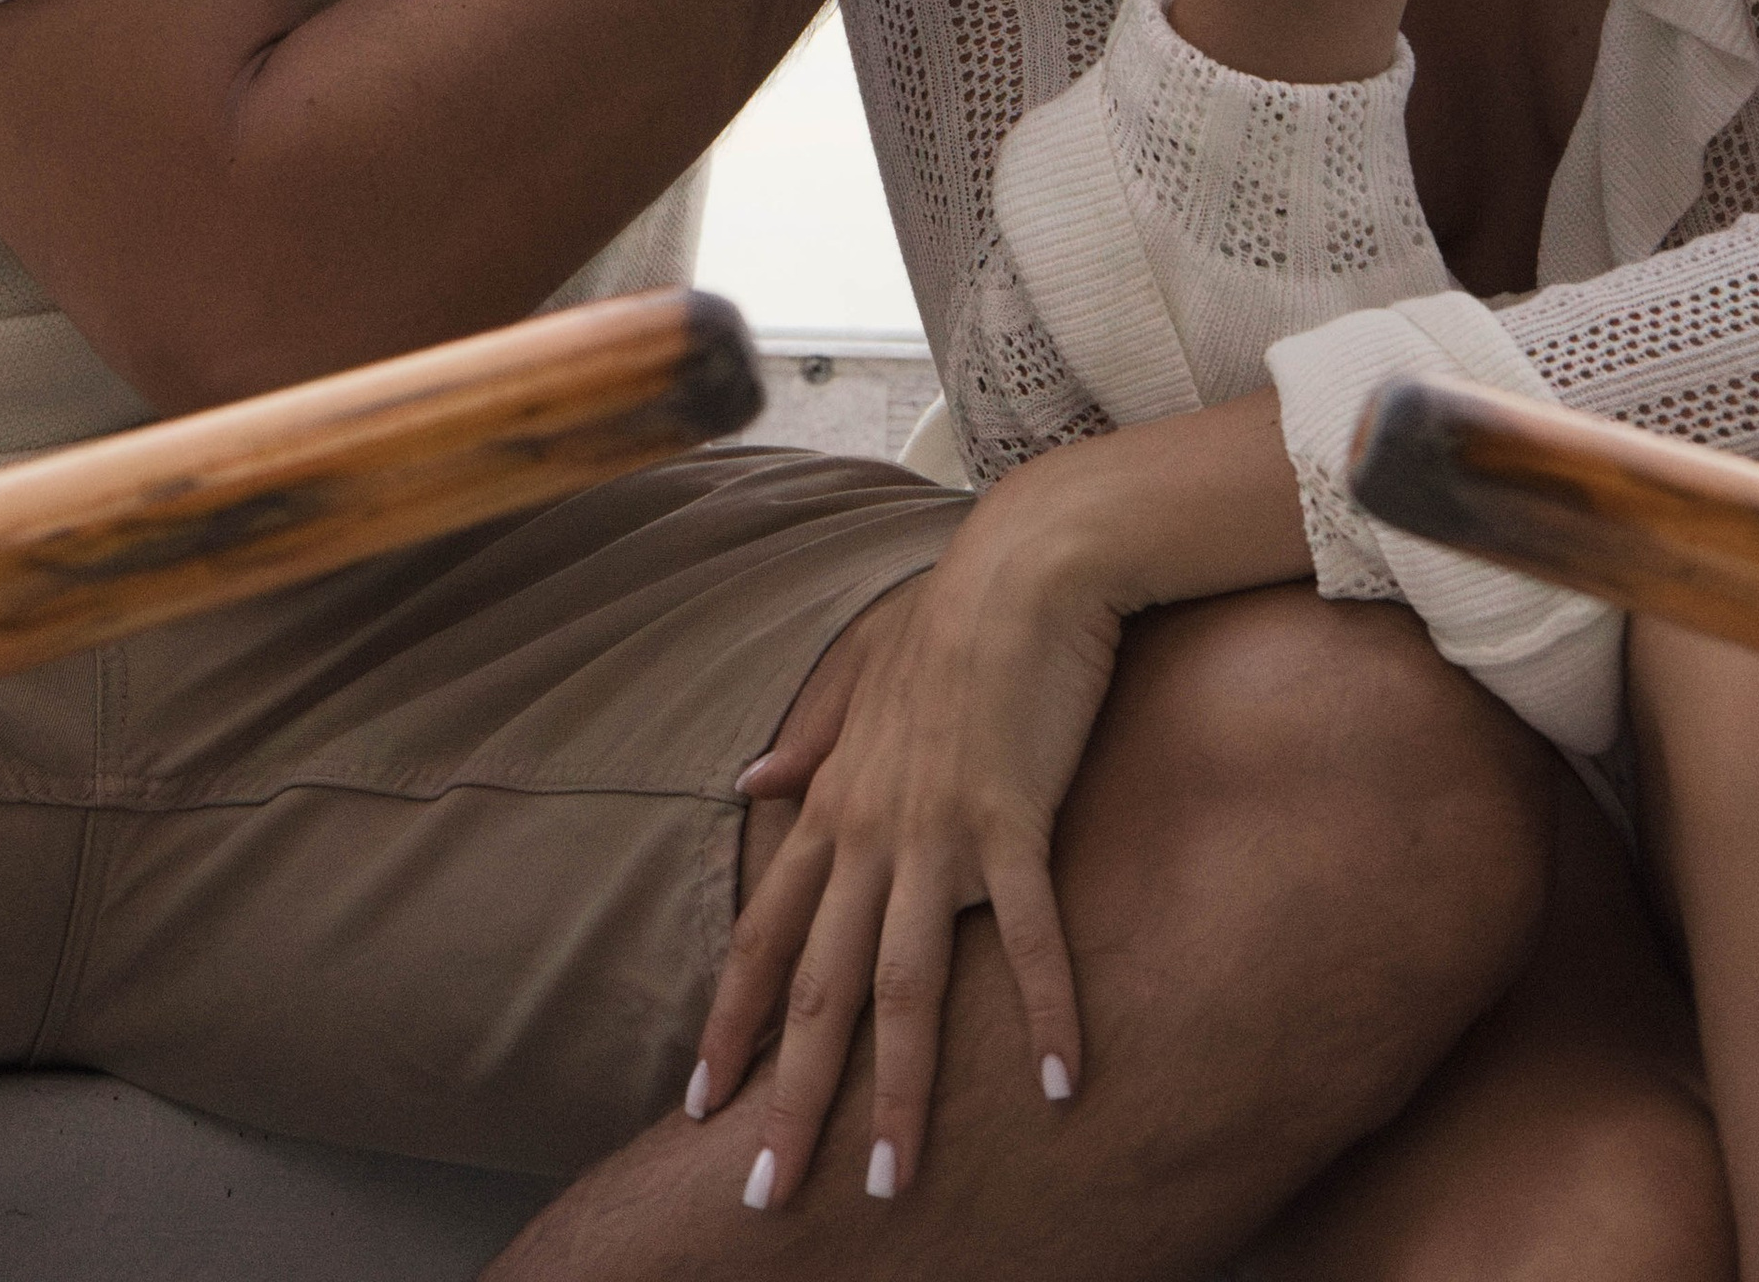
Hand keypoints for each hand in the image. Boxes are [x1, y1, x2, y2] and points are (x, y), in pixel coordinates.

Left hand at [690, 461, 1130, 1209]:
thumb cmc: (952, 616)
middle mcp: (871, 829)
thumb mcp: (860, 673)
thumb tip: (749, 784)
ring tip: (894, 1183)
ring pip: (907, 986)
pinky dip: (1043, 1011)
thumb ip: (810, 737)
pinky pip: (1026, 933)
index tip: (700, 1107)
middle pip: (819, 988)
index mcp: (835, 803)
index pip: (765, 936)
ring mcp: (939, 828)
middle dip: (791, 1101)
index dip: (730, 1025)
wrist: (1027, 561)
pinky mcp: (1013, 816)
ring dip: (901, 1093)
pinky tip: (1058, 1086)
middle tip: (768, 1197)